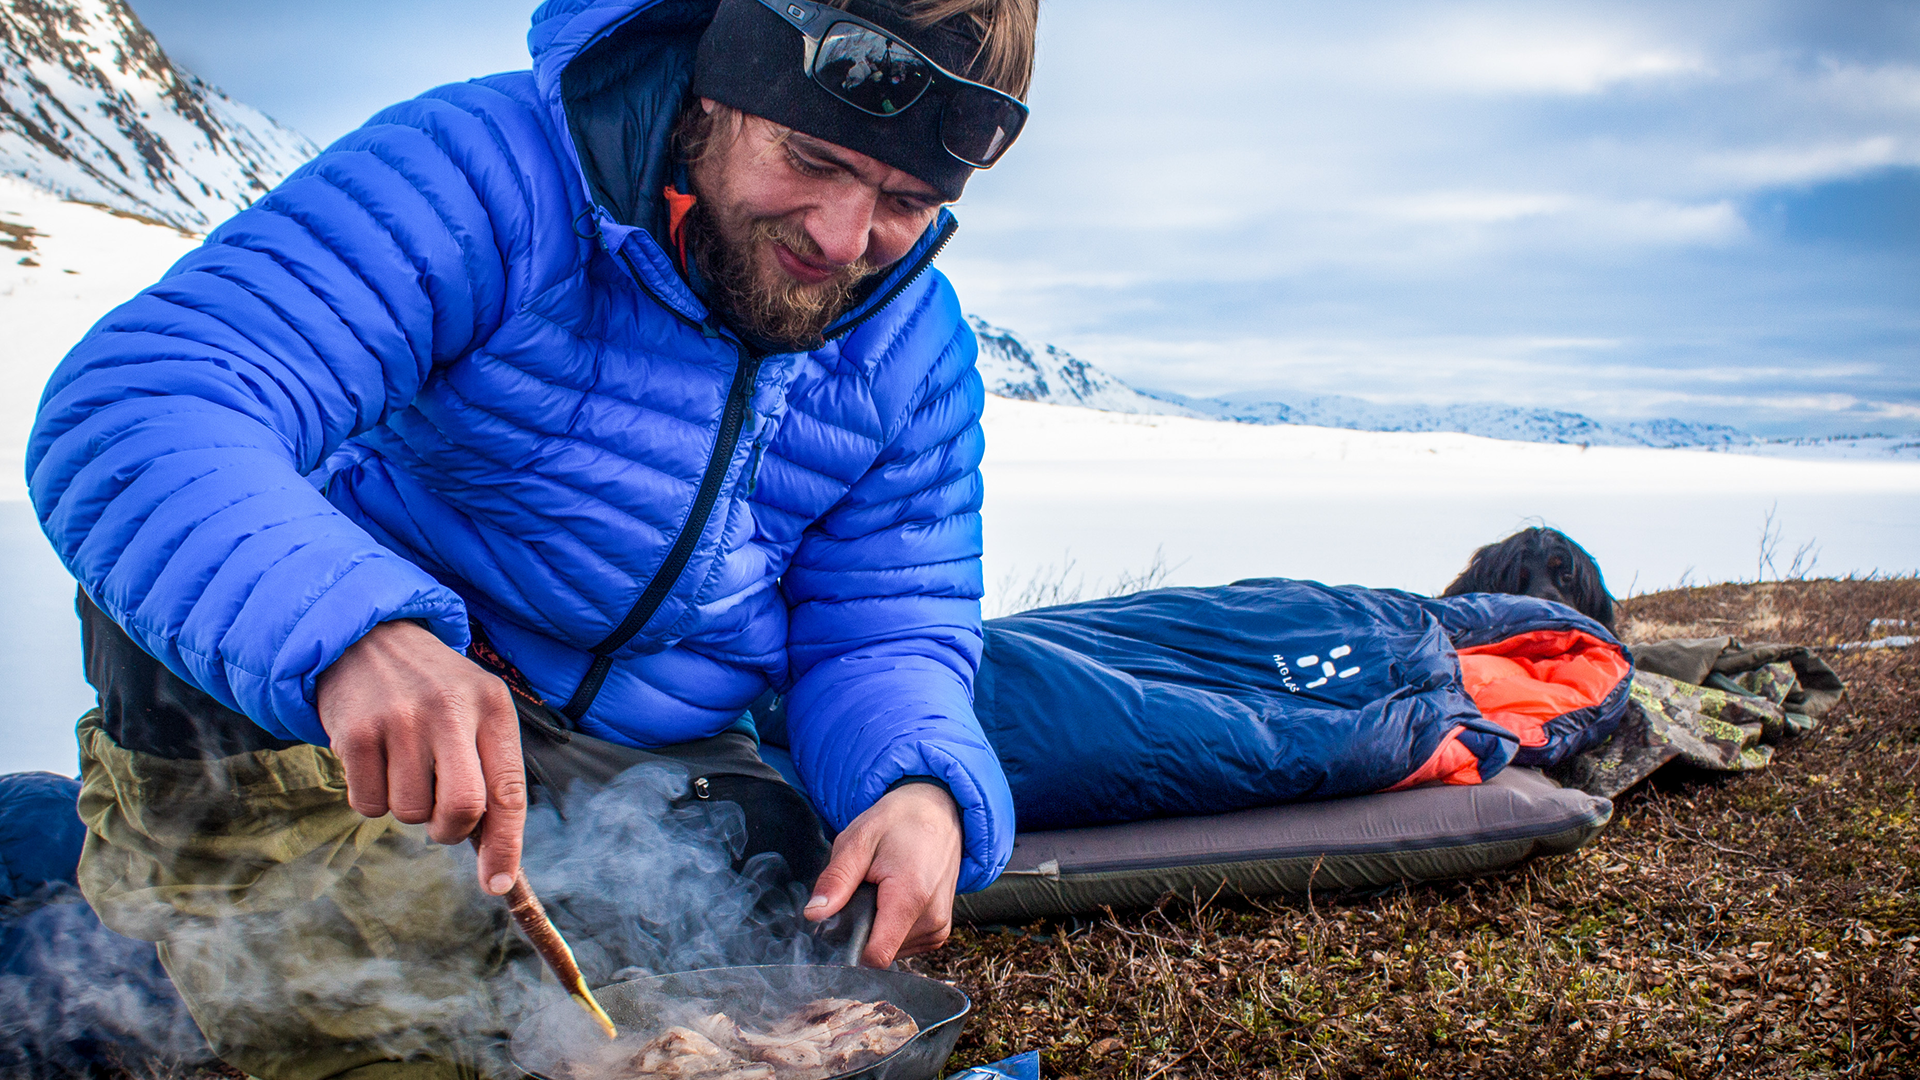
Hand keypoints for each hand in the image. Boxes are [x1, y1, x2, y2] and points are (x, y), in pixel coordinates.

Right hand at [317, 620, 526, 895]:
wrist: (366, 638)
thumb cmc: (434, 692)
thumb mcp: (476, 711)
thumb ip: (491, 774)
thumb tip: (497, 863)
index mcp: (492, 706)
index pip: (509, 790)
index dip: (506, 846)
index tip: (496, 885)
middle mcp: (449, 710)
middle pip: (462, 808)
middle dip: (451, 831)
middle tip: (441, 819)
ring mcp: (399, 720)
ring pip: (411, 813)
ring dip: (409, 810)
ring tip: (406, 767)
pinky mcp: (354, 733)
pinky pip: (369, 806)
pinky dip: (374, 800)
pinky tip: (376, 761)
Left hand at [803, 782, 962, 966]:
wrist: (939, 811)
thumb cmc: (898, 822)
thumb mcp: (859, 839)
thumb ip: (837, 879)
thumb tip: (813, 915)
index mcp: (911, 896)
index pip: (876, 956)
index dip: (848, 948)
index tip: (837, 923)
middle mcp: (932, 919)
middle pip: (879, 952)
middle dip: (861, 929)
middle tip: (863, 889)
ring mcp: (939, 928)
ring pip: (890, 951)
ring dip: (877, 927)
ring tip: (881, 890)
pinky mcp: (940, 931)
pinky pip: (903, 945)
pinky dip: (890, 927)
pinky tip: (892, 898)